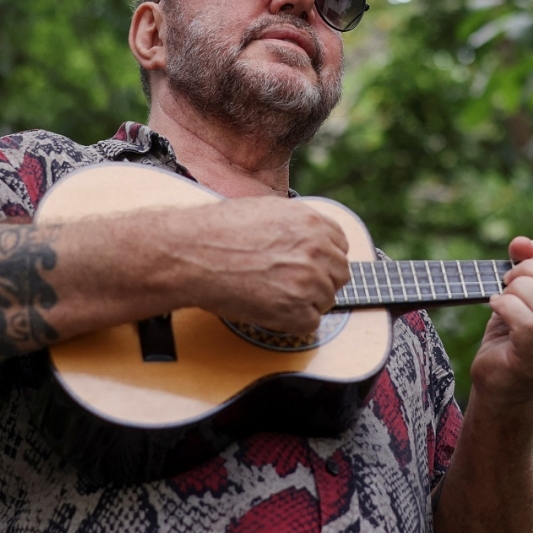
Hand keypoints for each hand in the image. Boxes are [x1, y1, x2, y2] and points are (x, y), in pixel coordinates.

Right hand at [179, 199, 350, 334]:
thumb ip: (297, 224)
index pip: (341, 245)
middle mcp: (316, 248)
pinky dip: (291, 321)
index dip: (324, 257)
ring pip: (327, 299)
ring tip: (272, 295)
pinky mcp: (295, 308)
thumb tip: (311, 237)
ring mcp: (308, 279)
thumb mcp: (267, 210)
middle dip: (320, 281)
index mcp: (312, 222)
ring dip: (304, 302)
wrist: (192, 252)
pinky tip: (268, 308)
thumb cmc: (219, 230)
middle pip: (340, 274)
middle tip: (290, 285)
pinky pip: (310, 322)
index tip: (308, 265)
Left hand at [471, 236, 532, 404]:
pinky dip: (505, 306)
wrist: (500, 381)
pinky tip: (495, 304)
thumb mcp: (523, 294)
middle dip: (529, 271)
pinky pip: (525, 323)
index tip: (523, 265)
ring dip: (516, 290)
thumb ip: (527, 265)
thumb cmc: (513, 334)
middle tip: (508, 278)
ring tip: (503, 294)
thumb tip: (522, 242)